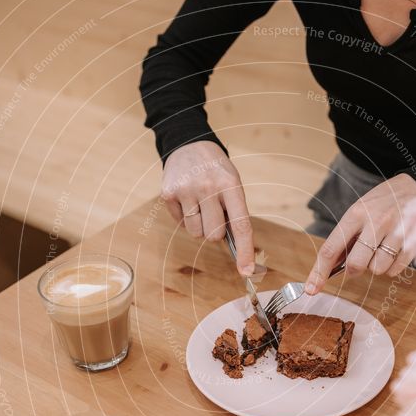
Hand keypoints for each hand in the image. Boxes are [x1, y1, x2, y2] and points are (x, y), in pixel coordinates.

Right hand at [161, 141, 254, 274]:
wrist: (189, 143)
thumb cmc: (216, 171)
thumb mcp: (232, 183)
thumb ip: (234, 212)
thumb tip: (235, 249)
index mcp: (230, 184)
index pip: (240, 225)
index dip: (245, 251)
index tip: (247, 271)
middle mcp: (208, 187)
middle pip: (214, 235)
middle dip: (215, 230)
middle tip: (214, 211)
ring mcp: (186, 190)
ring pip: (196, 233)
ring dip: (200, 225)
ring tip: (200, 203)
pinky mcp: (168, 193)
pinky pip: (181, 224)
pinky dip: (185, 217)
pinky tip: (187, 199)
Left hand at [305, 173, 415, 293]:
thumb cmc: (382, 203)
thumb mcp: (359, 211)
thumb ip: (345, 236)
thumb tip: (329, 267)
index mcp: (356, 213)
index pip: (331, 249)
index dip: (319, 272)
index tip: (311, 288)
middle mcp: (376, 222)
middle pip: (356, 264)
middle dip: (354, 269)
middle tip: (360, 259)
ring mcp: (397, 231)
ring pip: (377, 269)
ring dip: (376, 265)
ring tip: (382, 248)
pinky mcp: (414, 241)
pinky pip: (395, 269)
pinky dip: (392, 266)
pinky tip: (394, 250)